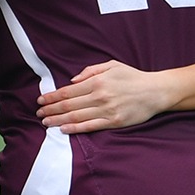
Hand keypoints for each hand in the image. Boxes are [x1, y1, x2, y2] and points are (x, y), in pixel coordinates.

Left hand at [36, 60, 175, 132]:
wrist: (156, 91)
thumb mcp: (111, 66)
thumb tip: (72, 81)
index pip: (68, 91)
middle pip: (68, 105)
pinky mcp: (114, 122)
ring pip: (76, 117)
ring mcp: (107, 110)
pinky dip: (75, 128)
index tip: (40, 101)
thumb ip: (90, 71)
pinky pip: (90, 126)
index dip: (52, 97)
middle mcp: (100, 96)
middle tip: (38, 113)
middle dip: (50, 109)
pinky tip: (63, 129)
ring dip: (58, 120)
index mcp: (97, 82)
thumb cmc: (133, 77)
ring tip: (45, 122)